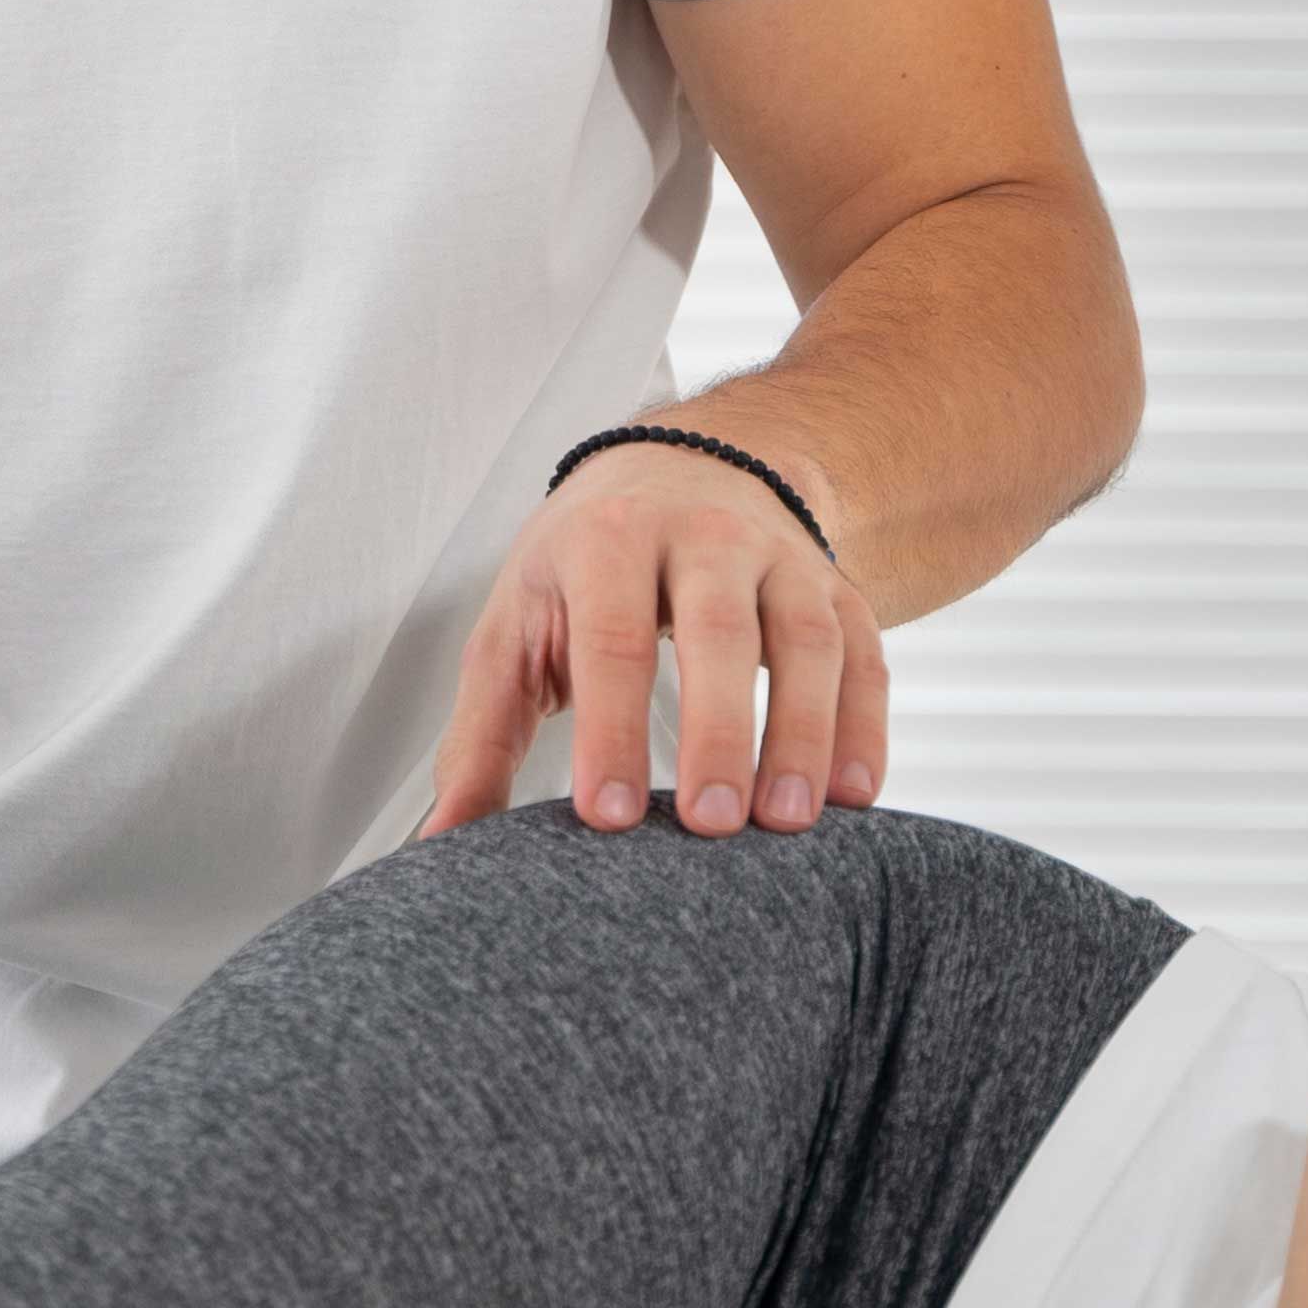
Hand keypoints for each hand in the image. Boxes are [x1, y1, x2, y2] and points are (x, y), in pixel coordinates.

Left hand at [419, 435, 882, 838]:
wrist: (681, 466)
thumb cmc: (583, 566)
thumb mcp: (516, 627)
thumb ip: (481, 736)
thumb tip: (442, 841)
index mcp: (607, 541)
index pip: (611, 638)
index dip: (610, 728)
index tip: (609, 816)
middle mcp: (702, 537)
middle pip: (718, 632)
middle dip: (717, 731)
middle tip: (710, 826)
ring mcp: (779, 559)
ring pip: (806, 641)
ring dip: (804, 734)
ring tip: (787, 824)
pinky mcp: (836, 587)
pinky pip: (864, 652)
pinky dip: (865, 724)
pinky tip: (855, 797)